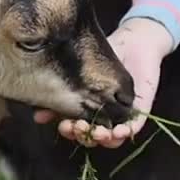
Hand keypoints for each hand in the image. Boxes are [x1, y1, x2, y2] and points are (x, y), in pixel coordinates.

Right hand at [32, 17, 172, 148]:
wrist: (132, 40)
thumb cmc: (101, 55)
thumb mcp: (78, 72)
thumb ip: (61, 92)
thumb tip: (38, 115)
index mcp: (87, 108)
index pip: (77, 128)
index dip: (69, 131)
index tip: (62, 125)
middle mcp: (104, 114)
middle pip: (92, 137)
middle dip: (84, 136)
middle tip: (78, 127)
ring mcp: (122, 114)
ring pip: (113, 138)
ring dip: (104, 139)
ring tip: (98, 132)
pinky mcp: (141, 110)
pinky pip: (134, 127)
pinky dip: (126, 132)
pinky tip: (119, 131)